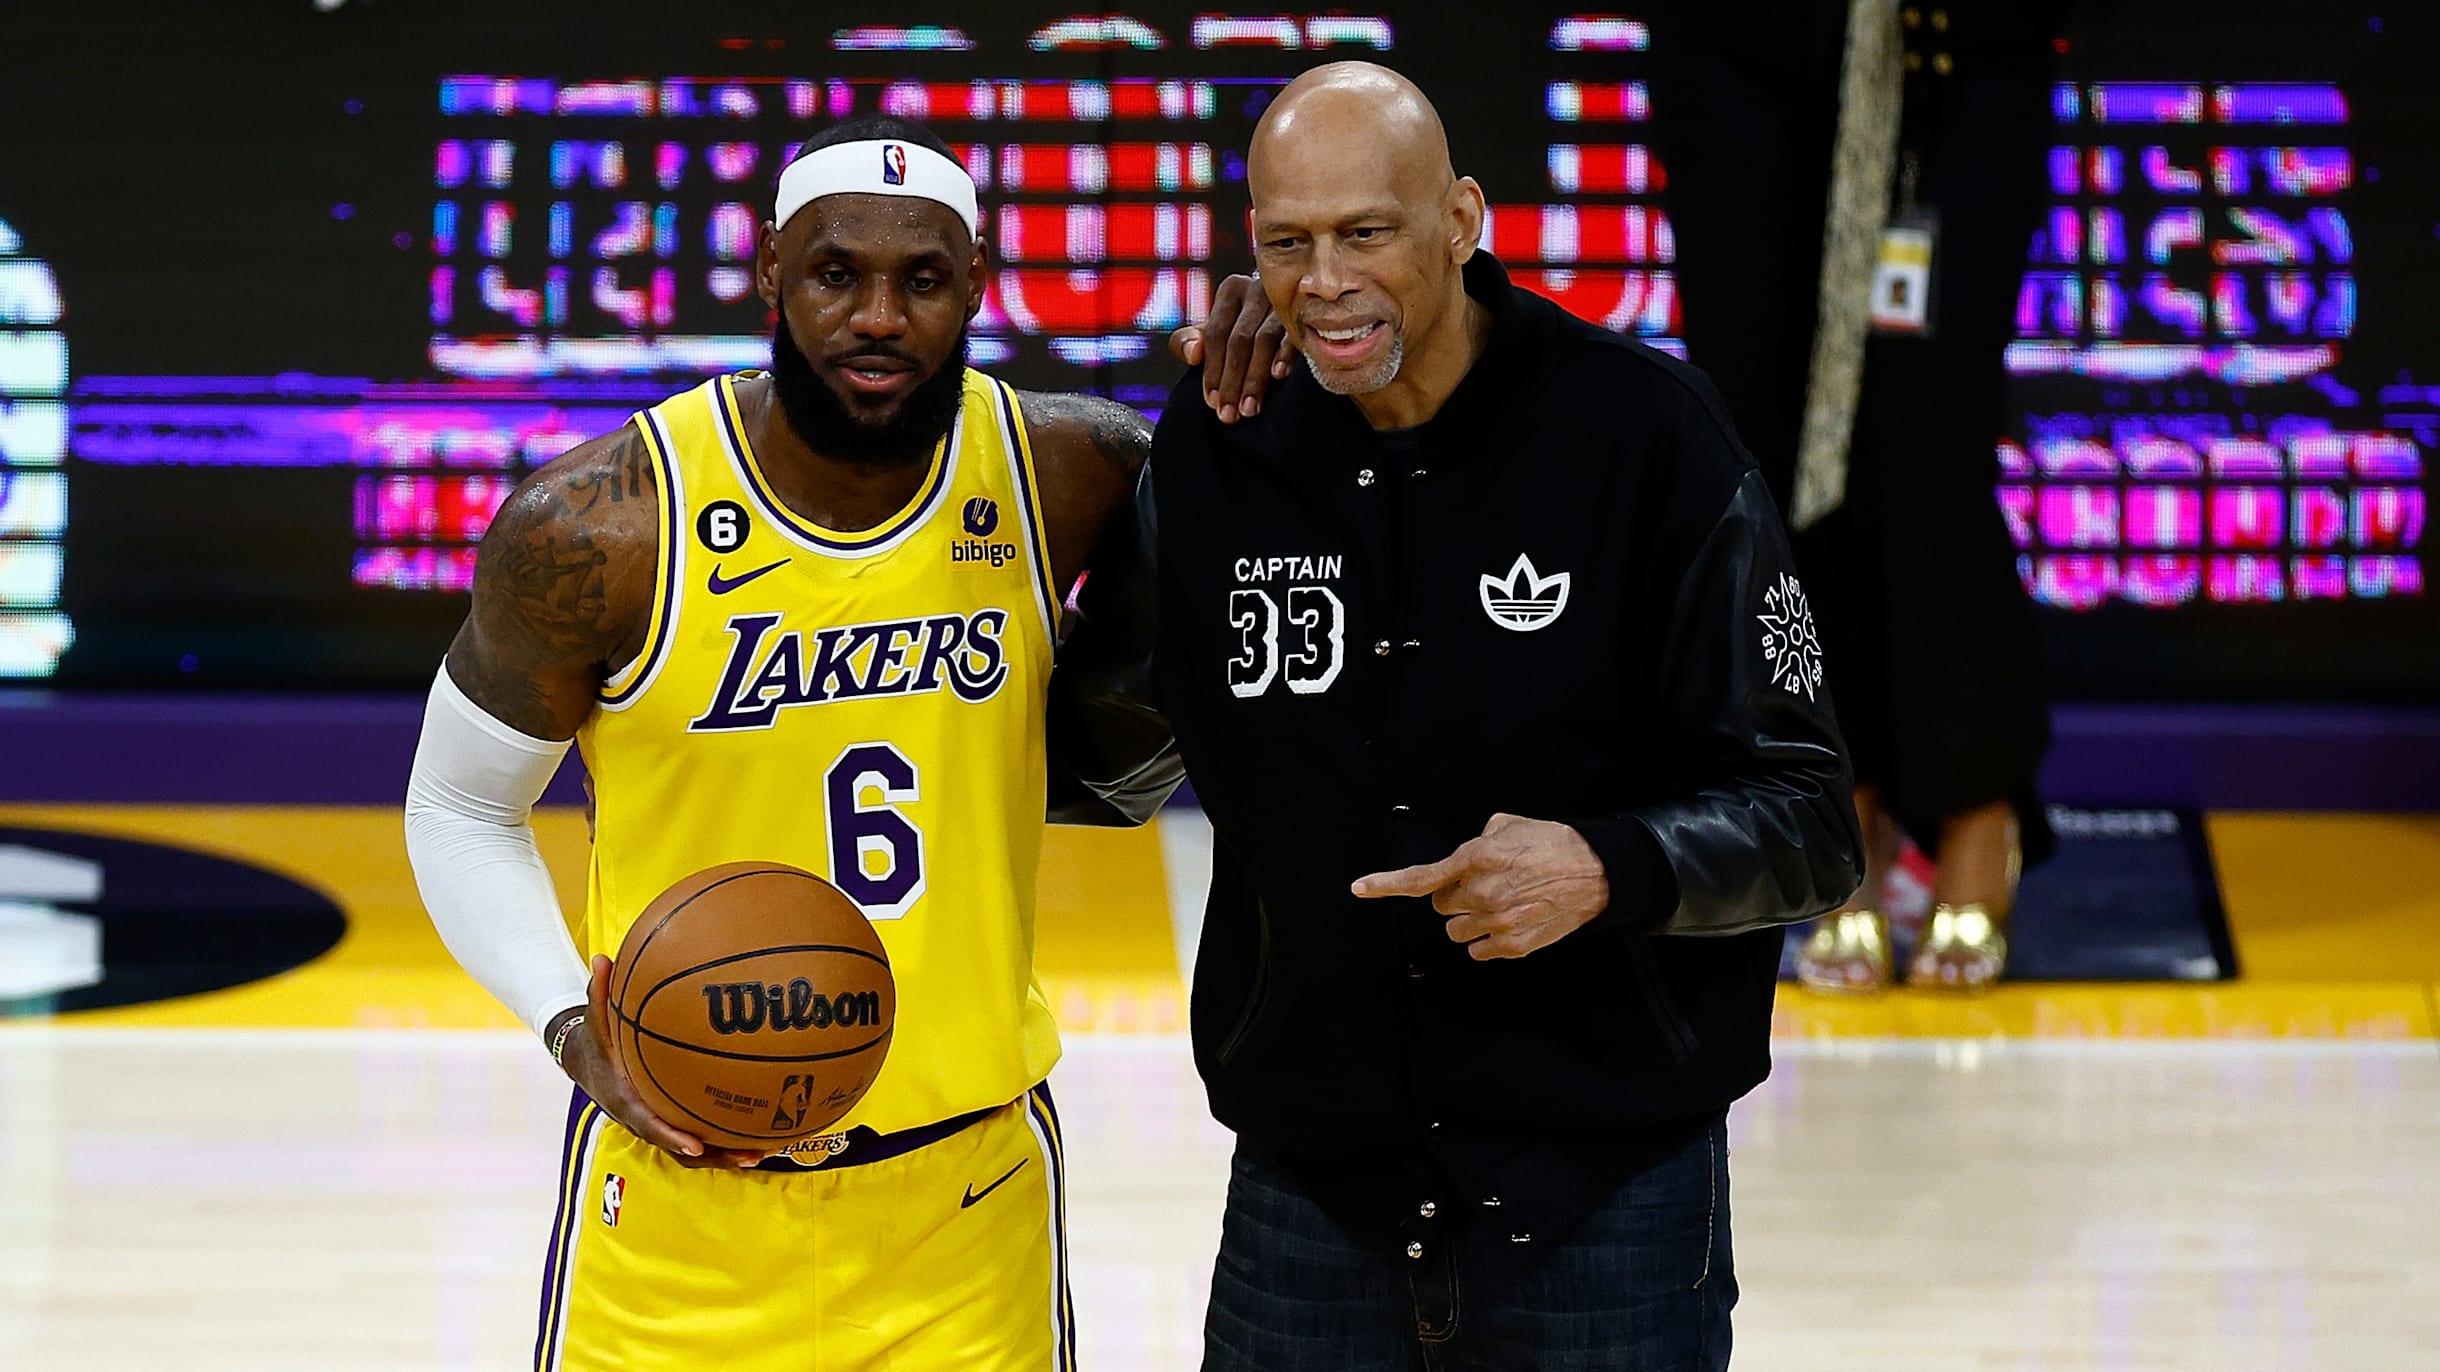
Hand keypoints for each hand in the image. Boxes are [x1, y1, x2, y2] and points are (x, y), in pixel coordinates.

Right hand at [556, 954, 768, 1167]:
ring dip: (725, 1154)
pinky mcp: (668, 1119)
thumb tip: (603, 957)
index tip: (695, 1143)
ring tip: (762, 1153)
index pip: (649, 1124)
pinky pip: (698, 1135)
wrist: (585, 1061)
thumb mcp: (594, 1018)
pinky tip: (757, 1133)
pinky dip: (723, 1139)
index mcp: (626, 1100)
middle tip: (748, 1156)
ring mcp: (657, 1123)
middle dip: (713, 1156)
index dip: (671, 1136)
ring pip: (691, 1150)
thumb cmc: (597, 1039)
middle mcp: (643, 1119)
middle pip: (679, 1148)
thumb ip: (600, 992)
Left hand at [1167, 273, 1292, 423]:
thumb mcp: (1213, 329)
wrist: (1285, 310)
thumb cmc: (1243, 325)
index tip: (1212, 402)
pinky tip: (1279, 375)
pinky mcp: (1307, 315)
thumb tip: (1193, 355)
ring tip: (1250, 408)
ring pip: (1265, 340)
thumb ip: (1188, 341)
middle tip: (1230, 414)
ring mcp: (1284, 301)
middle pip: (1239, 340)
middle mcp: (1257, 291)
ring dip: (1255, 377)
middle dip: (1233, 381)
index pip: (1216, 333)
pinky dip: (1285, 356)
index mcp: (1231, 291)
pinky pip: (1294, 336)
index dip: (1212, 369)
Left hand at [1352, 814, 1611, 959]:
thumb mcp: (1508, 825)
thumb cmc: (1551, 844)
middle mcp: (1480, 892)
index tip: (1358, 888)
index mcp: (1475, 858)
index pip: (1421, 877)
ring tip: (1500, 904)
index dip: (1386, 884)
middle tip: (1485, 885)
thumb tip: (1464, 858)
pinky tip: (1509, 922)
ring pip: (1456, 931)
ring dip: (1470, 920)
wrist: (1595, 872)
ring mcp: (1495, 922)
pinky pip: (1478, 950)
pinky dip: (1487, 939)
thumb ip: (1476, 840)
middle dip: (1456, 896)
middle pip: (1442, 905)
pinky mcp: (1511, 946)